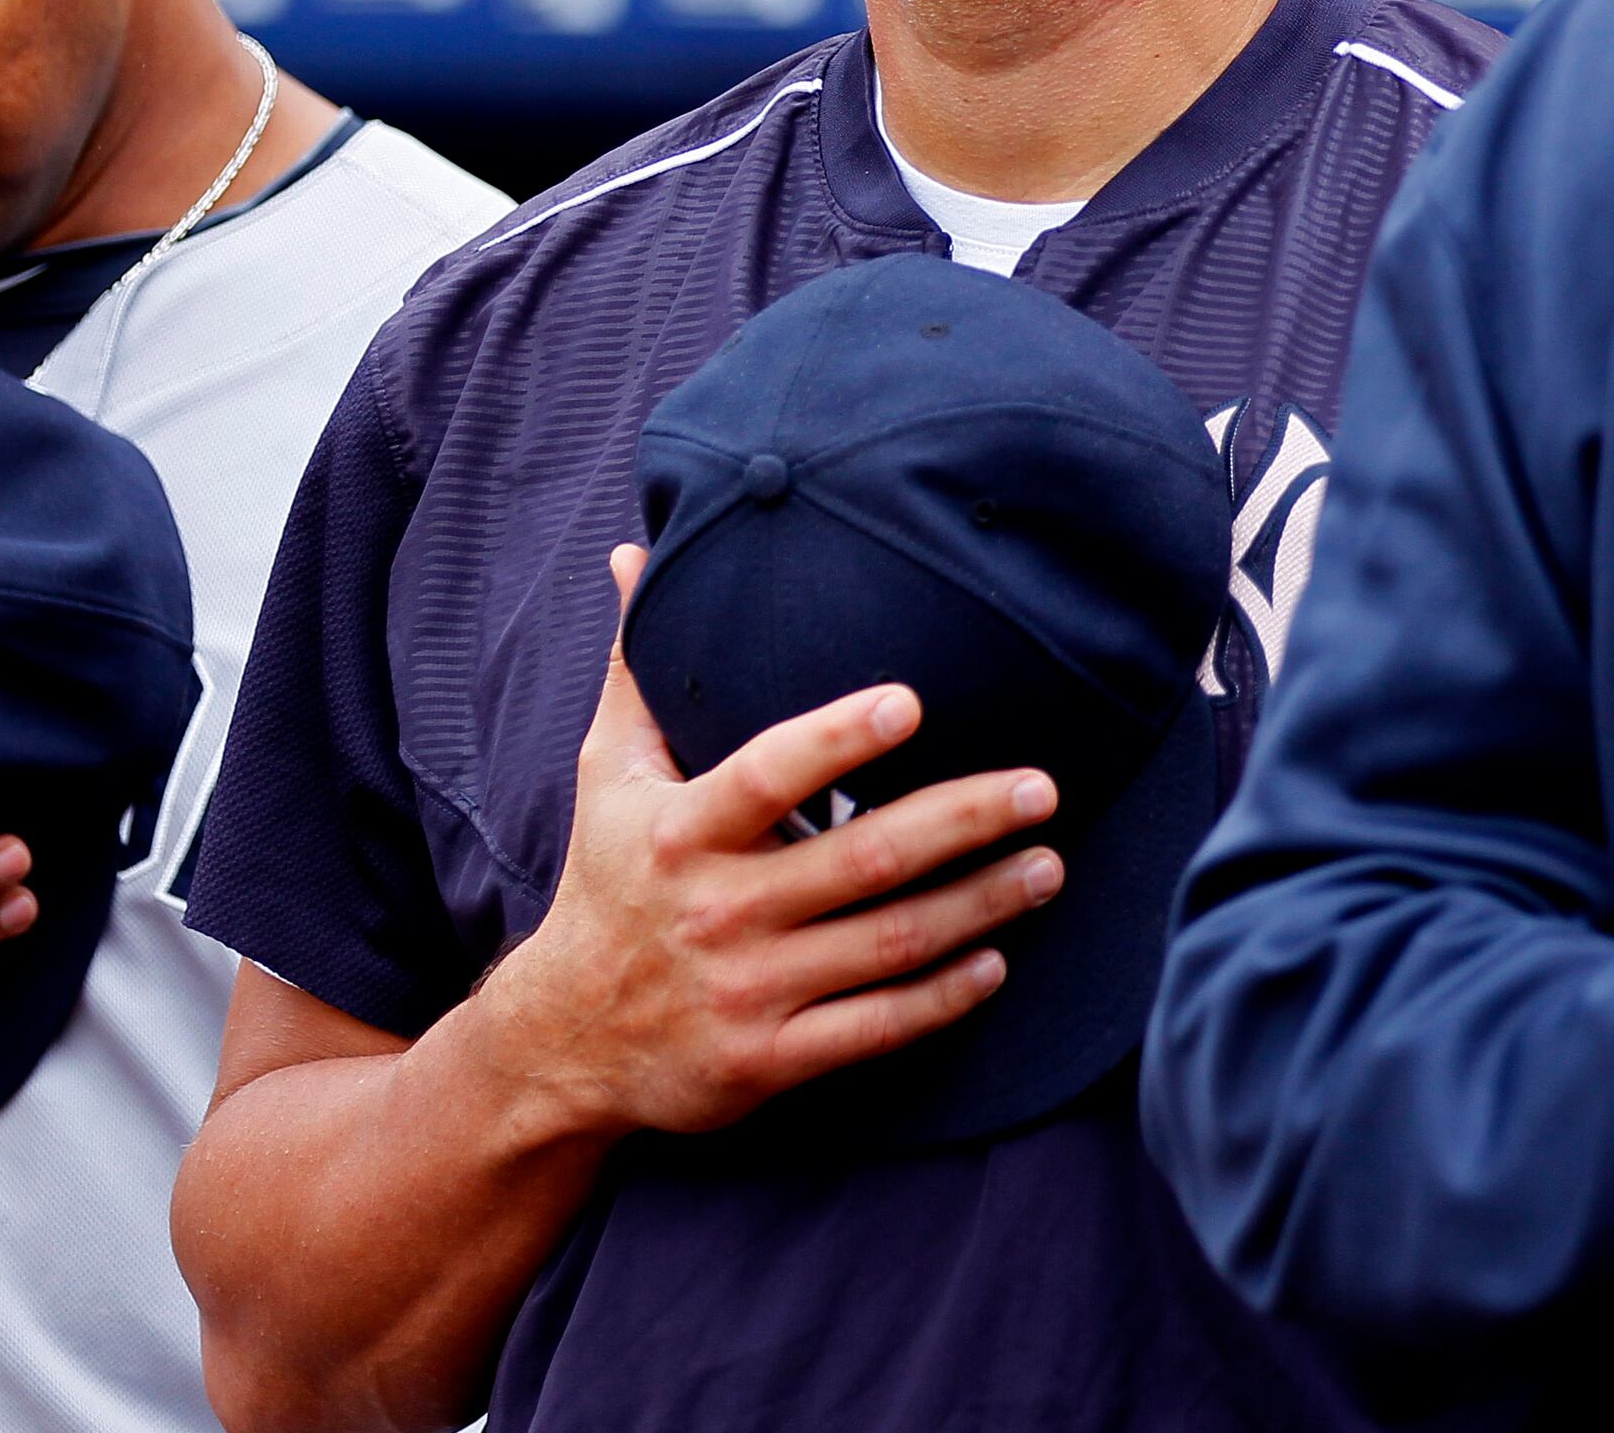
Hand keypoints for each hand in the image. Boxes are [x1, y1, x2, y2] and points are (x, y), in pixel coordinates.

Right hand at [473, 545, 1063, 1138]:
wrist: (565, 1041)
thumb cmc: (607, 881)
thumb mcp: (606, 773)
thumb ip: (637, 669)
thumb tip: (633, 553)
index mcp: (678, 831)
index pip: (766, 776)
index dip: (838, 740)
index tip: (914, 702)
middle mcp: (715, 910)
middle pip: (860, 860)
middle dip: (961, 821)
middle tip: (1042, 787)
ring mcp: (746, 990)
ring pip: (886, 944)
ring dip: (979, 905)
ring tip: (1048, 864)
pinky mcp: (769, 1060)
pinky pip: (875, 1028)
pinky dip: (942, 998)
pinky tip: (997, 960)